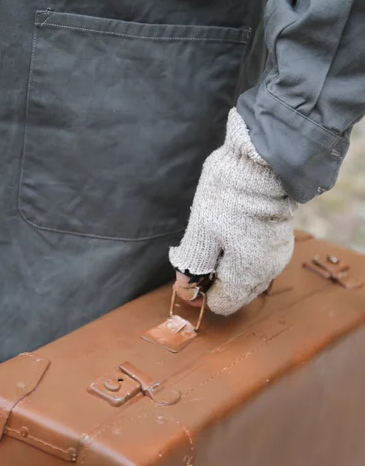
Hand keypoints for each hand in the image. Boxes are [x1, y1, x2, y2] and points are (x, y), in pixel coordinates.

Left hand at [169, 109, 295, 315]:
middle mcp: (266, 272)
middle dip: (216, 282)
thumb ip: (192, 263)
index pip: (221, 304)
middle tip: (201, 253)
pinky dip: (243, 257)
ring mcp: (277, 256)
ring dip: (229, 269)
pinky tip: (233, 234)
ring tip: (217, 241)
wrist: (262, 161)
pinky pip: (258, 262)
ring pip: (248, 279)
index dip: (201, 293)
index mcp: (246, 275)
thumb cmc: (228, 196)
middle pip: (236, 294)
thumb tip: (184, 287)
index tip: (189, 271)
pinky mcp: (281, 240)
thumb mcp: (200, 231)